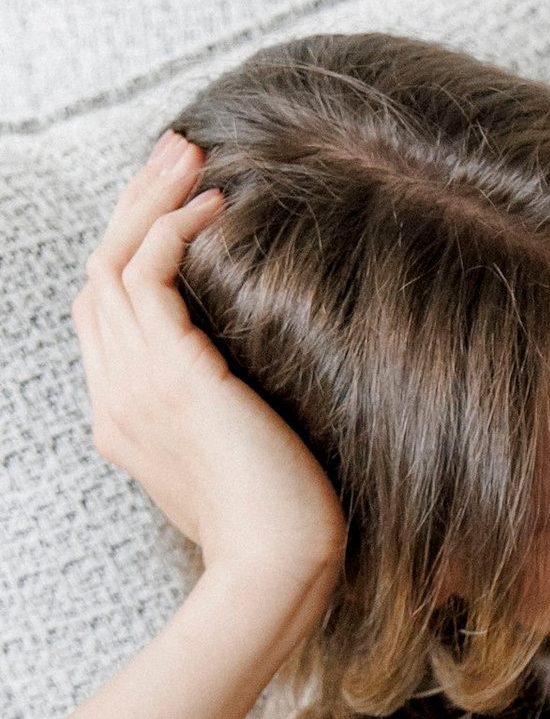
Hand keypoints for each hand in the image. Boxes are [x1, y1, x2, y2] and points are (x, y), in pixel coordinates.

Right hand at [72, 136, 345, 619]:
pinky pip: (151, 273)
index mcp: (124, 418)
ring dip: (150, 197)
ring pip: (114, 260)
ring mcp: (135, 385)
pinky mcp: (173, 375)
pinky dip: (176, 228)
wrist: (279, 570)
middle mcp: (116, 396)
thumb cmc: (282, 528)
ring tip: (190, 151)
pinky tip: (216, 206)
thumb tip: (249, 382)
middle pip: (98, 274)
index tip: (176, 202)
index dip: (132, 248)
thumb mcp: (240, 459)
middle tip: (175, 149)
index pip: (106, 312)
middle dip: (133, 204)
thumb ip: (223, 414)